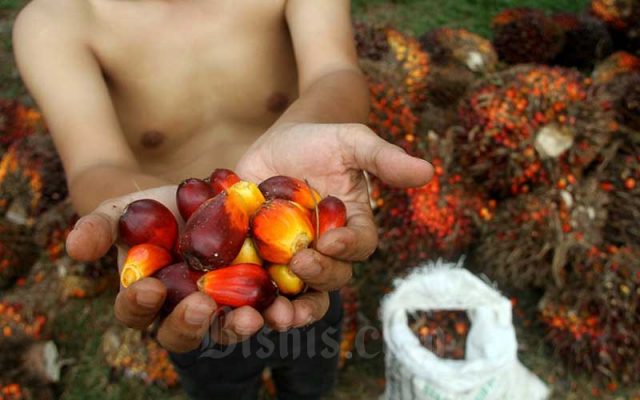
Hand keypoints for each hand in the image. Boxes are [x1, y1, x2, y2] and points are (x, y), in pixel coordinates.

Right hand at [66, 186, 264, 351]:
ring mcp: (224, 306)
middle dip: (192, 324)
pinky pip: (271, 307)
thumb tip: (74, 246)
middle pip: (185, 332)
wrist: (191, 196)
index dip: (139, 305)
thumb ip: (98, 228)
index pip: (135, 313)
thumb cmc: (148, 209)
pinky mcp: (259, 292)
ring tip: (254, 316)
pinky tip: (292, 301)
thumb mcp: (120, 212)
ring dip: (242, 325)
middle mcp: (185, 312)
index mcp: (146, 300)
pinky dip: (282, 307)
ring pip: (230, 326)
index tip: (149, 287)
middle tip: (202, 306)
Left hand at [236, 123, 432, 329]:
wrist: (280, 143)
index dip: (349, 248)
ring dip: (290, 309)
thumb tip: (428, 171)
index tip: (331, 240)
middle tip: (300, 264)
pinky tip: (237, 303)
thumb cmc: (322, 141)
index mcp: (352, 227)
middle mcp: (326, 250)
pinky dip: (251, 297)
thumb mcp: (352, 141)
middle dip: (318, 277)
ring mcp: (292, 258)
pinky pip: (260, 285)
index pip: (360, 246)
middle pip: (331, 277)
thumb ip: (384, 157)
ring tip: (276, 313)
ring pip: (299, 294)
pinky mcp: (260, 259)